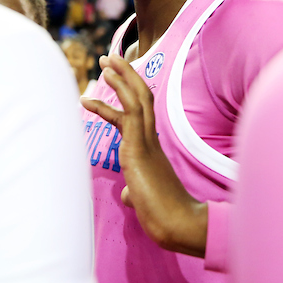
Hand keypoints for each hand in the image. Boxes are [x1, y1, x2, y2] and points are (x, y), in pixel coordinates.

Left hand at [82, 55, 207, 256]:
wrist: (177, 223)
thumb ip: (136, 192)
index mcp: (151, 150)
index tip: (112, 81)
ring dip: (122, 76)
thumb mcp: (143, 199)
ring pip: (138, 98)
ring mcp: (147, 141)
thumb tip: (129, 195)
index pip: (138, 116)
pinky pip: (130, 111)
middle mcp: (151, 140)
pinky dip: (118, 92)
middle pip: (141, 98)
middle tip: (110, 58)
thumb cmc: (163, 216)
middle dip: (126, 76)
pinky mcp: (140, 146)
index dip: (125, 96)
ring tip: (106, 59)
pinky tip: (106, 79)